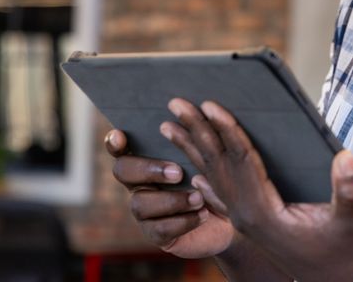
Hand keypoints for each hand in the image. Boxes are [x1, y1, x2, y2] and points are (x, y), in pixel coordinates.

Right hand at [105, 129, 235, 258]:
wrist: (237, 215)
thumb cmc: (222, 178)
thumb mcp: (214, 158)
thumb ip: (201, 142)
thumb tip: (198, 118)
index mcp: (151, 159)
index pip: (123, 147)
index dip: (115, 142)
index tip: (120, 135)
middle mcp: (141, 184)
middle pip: (123, 171)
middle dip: (148, 169)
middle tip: (178, 172)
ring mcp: (146, 211)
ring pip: (139, 204)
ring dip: (172, 200)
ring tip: (199, 198)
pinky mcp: (157, 234)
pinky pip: (159, 229)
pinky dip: (183, 221)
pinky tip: (203, 214)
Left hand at [161, 98, 352, 281]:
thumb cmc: (344, 252)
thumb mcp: (351, 222)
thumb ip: (348, 190)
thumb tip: (345, 156)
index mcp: (264, 213)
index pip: (240, 162)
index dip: (226, 132)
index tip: (210, 106)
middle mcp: (246, 216)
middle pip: (217, 166)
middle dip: (196, 133)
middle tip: (174, 104)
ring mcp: (245, 222)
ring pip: (213, 179)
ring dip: (193, 151)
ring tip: (170, 127)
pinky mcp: (252, 224)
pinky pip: (221, 196)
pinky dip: (206, 179)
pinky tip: (193, 175)